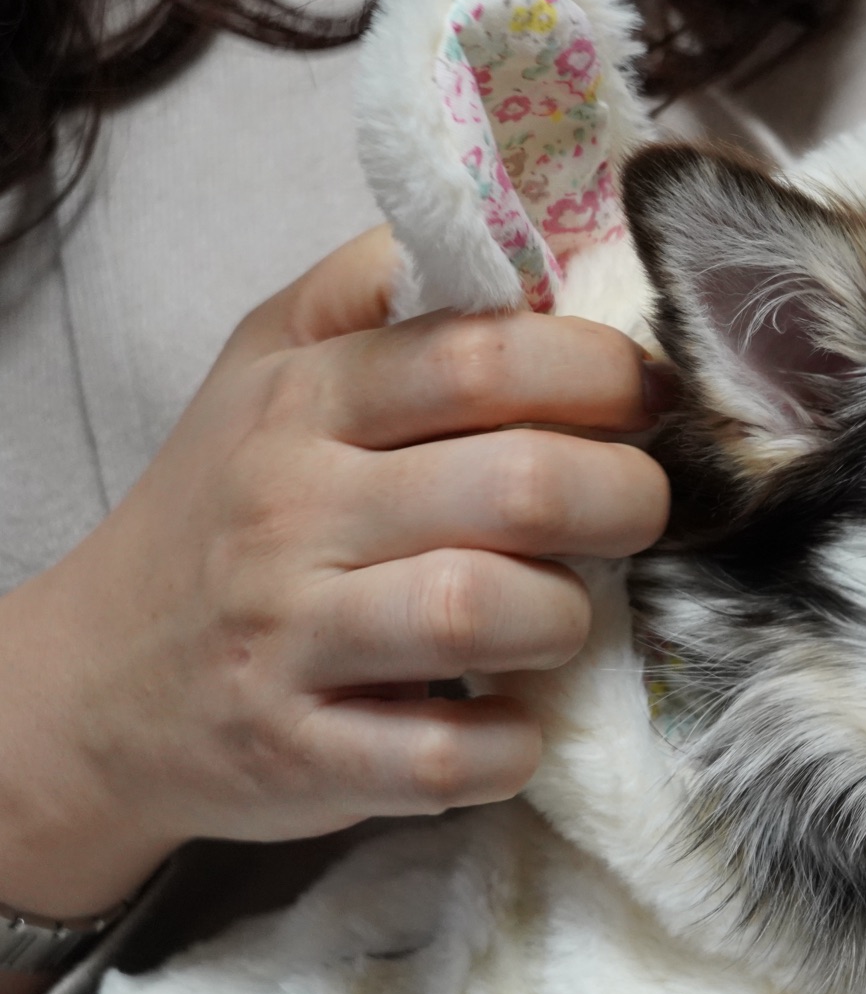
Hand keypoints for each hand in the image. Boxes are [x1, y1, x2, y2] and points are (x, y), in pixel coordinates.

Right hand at [0, 228, 670, 931]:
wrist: (92, 681)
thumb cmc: (228, 506)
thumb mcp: (272, 365)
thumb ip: (380, 292)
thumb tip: (521, 238)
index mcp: (307, 401)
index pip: (480, 355)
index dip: (598, 371)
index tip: (645, 398)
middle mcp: (294, 509)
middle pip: (516, 484)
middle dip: (623, 498)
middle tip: (636, 512)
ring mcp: (290, 636)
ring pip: (484, 610)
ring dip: (567, 618)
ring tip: (562, 614)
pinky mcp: (299, 752)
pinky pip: (446, 754)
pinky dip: (513, 745)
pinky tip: (518, 720)